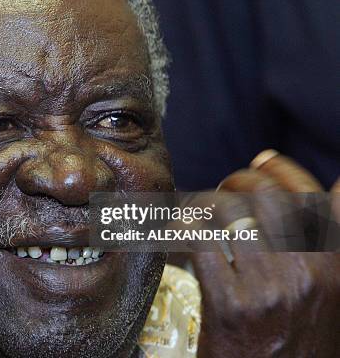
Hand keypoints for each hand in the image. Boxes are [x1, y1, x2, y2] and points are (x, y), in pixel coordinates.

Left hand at [195, 150, 339, 357]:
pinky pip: (199, 243)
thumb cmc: (298, 345)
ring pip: (230, 212)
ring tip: (196, 212)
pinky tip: (177, 235)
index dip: (283, 170)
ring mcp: (268, 291)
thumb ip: (331, 245)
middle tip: (222, 191)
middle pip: (266, 196)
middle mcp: (307, 275)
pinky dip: (182, 230)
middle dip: (239, 182)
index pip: (313, 196)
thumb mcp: (329, 294)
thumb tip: (338, 185)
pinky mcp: (229, 307)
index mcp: (334, 268)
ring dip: (205, 203)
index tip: (262, 160)